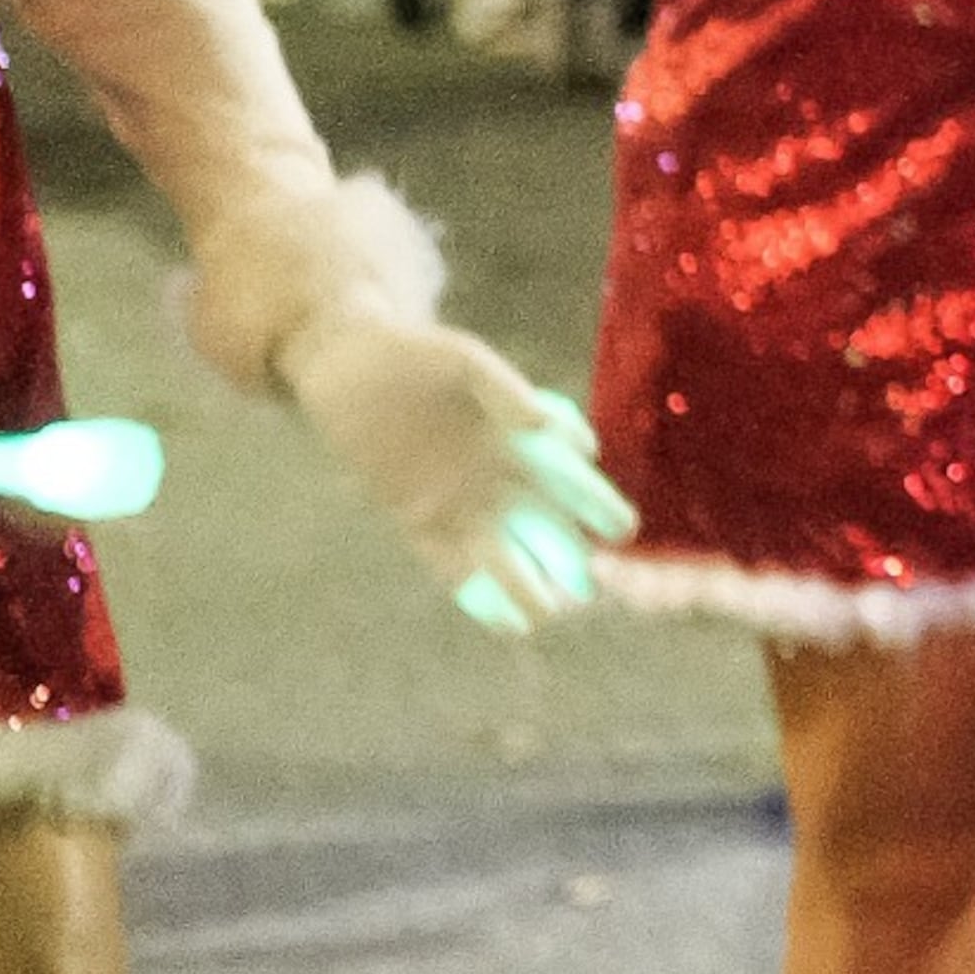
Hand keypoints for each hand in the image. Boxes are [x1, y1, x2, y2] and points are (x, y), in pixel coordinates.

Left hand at [281, 314, 640, 633]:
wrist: (352, 364)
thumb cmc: (416, 353)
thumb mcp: (465, 361)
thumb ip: (505, 390)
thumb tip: (542, 426)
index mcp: (518, 437)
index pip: (568, 476)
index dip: (596, 504)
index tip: (623, 530)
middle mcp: (495, 476)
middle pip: (544, 525)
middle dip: (570, 557)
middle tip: (590, 587)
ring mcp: (456, 501)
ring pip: (502, 552)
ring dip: (525, 584)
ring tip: (546, 613)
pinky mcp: (416, 519)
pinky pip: (450, 563)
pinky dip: (475, 593)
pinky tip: (501, 620)